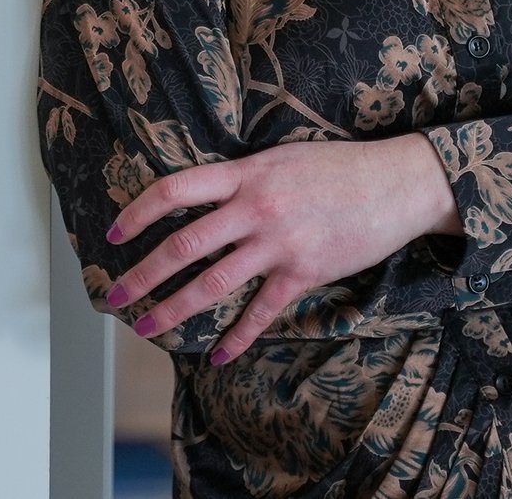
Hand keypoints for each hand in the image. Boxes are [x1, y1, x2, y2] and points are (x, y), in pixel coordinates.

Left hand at [103, 133, 457, 364]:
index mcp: (245, 173)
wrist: (398, 182)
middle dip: (141, 276)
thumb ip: (243, 176)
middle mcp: (255, 207)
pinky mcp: (305, 271)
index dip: (137, 213)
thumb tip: (206, 195)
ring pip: (212, 284)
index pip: (174, 190)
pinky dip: (237, 337)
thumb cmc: (341, 166)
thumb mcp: (282, 157)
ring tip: (147, 327)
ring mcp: (279, 242)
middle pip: (182, 245)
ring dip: (173, 309)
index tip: (113, 235)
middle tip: (113, 297)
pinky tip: (217, 355)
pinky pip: (261, 311)